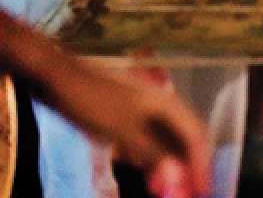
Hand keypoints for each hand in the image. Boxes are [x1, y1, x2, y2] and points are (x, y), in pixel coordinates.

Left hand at [41, 61, 210, 197]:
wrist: (59, 77)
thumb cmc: (93, 102)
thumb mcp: (123, 131)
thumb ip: (153, 155)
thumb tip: (177, 178)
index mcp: (168, 104)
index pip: (195, 137)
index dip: (201, 165)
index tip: (202, 191)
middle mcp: (164, 105)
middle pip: (187, 137)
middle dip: (191, 165)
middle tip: (191, 191)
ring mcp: (147, 110)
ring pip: (170, 140)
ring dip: (173, 163)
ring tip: (173, 187)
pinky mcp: (131, 116)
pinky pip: (152, 139)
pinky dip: (156, 157)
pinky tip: (151, 171)